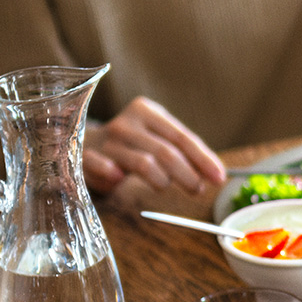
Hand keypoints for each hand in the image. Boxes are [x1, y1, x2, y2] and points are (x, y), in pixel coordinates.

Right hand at [83, 96, 225, 195]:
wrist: (81, 144)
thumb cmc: (129, 145)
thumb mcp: (155, 140)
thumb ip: (182, 153)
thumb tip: (214, 173)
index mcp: (147, 111)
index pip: (182, 137)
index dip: (203, 158)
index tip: (219, 177)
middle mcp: (127, 123)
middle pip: (166, 151)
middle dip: (187, 174)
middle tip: (198, 190)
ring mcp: (106, 139)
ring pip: (143, 162)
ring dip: (161, 180)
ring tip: (165, 187)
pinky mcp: (86, 156)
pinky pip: (102, 166)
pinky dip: (112, 173)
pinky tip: (118, 179)